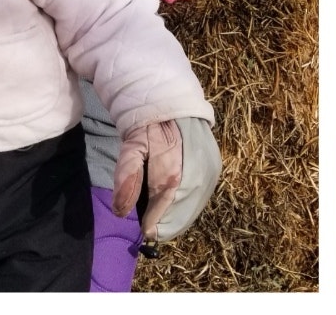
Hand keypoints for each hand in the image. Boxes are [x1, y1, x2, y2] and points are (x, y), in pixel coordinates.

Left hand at [111, 117, 219, 242]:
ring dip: (177, 219)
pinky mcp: (214, 172)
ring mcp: (208, 177)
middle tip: (151, 223)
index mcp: (171, 177)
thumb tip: (120, 213)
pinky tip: (177, 205)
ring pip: (191, 213)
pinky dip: (188, 208)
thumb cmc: (150, 127)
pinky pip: (201, 201)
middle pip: (177, 220)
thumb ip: (126, 179)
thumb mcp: (132, 148)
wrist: (176, 105)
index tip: (143, 229)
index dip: (149, 225)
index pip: (159, 216)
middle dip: (164, 224)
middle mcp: (194, 181)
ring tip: (163, 216)